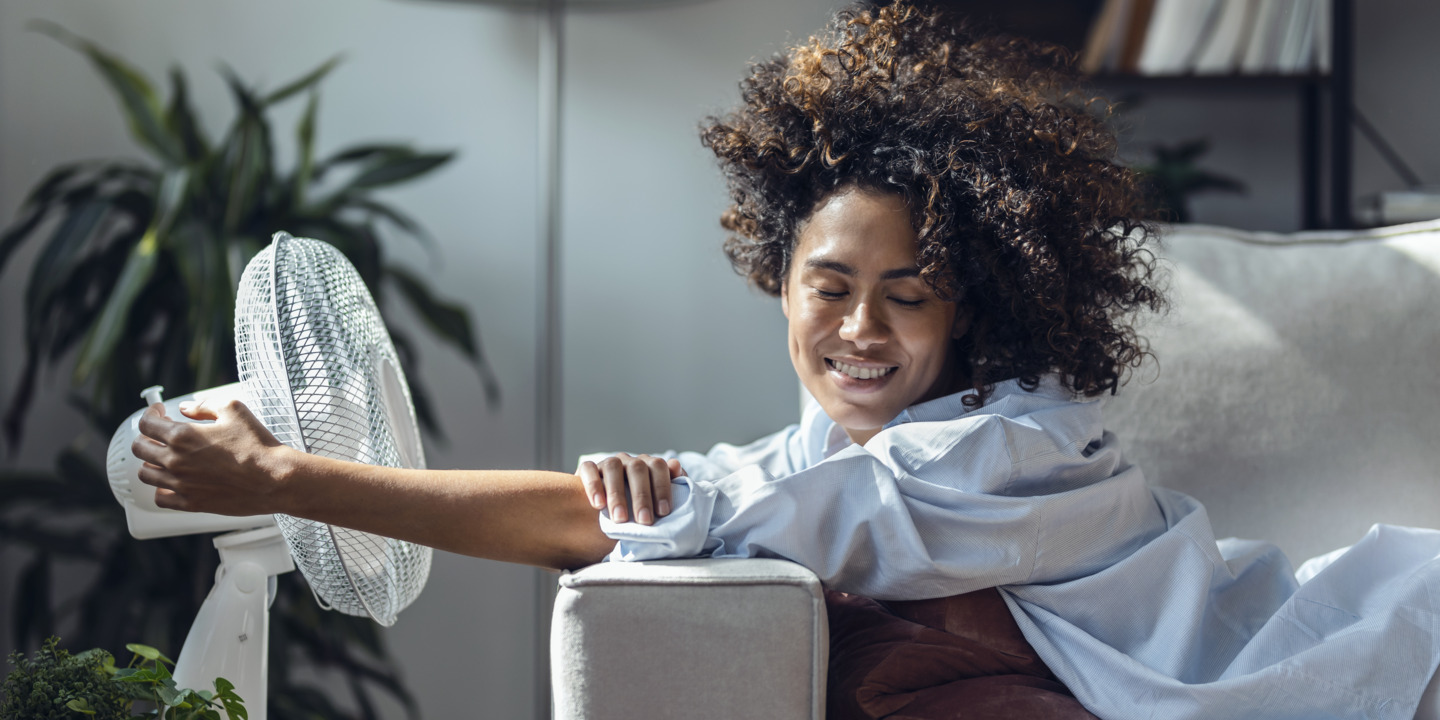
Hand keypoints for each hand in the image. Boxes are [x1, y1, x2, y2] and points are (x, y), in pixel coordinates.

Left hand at [131, 397, 294, 515]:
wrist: (274, 478)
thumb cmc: (257, 445)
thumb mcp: (234, 410)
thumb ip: (205, 405)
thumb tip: (186, 408)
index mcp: (183, 436)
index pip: (147, 424)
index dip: (149, 415)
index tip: (158, 414)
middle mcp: (176, 461)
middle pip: (140, 448)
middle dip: (146, 437)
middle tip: (157, 435)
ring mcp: (181, 484)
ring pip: (145, 474)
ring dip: (150, 463)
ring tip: (162, 459)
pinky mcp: (191, 503)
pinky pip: (160, 498)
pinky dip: (160, 489)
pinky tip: (170, 483)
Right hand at [576, 453, 683, 525]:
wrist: (606, 519)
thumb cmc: (637, 512)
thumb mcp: (656, 504)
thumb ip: (671, 486)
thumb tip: (676, 466)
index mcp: (648, 465)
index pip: (658, 467)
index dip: (662, 488)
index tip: (663, 512)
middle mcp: (629, 461)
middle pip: (637, 468)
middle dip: (642, 496)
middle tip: (644, 520)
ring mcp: (607, 463)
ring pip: (613, 467)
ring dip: (617, 493)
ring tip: (620, 518)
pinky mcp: (587, 470)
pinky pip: (588, 470)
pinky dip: (593, 485)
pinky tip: (598, 504)